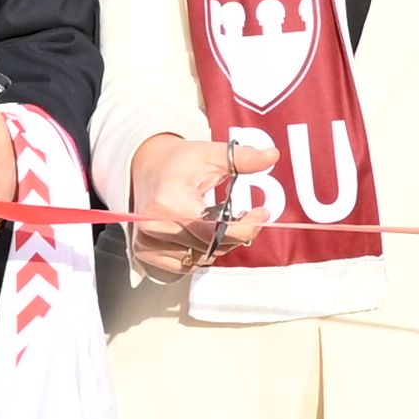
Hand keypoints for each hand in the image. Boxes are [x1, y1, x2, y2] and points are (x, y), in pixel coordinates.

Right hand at [127, 129, 271, 264]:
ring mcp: (147, 242)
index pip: (214, 230)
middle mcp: (154, 224)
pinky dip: (201, 251)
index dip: (245, 227)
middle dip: (235, 233)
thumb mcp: (211, 154)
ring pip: (201, 258)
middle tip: (245, 216)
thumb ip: (242, 158)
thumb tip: (271, 156)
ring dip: (219, 244)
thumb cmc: (176, 162)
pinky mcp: (146, 252)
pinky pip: (186, 264)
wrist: (147, 168)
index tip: (260, 215)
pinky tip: (201, 232)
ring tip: (218, 220)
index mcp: (169, 200)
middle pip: (211, 246)